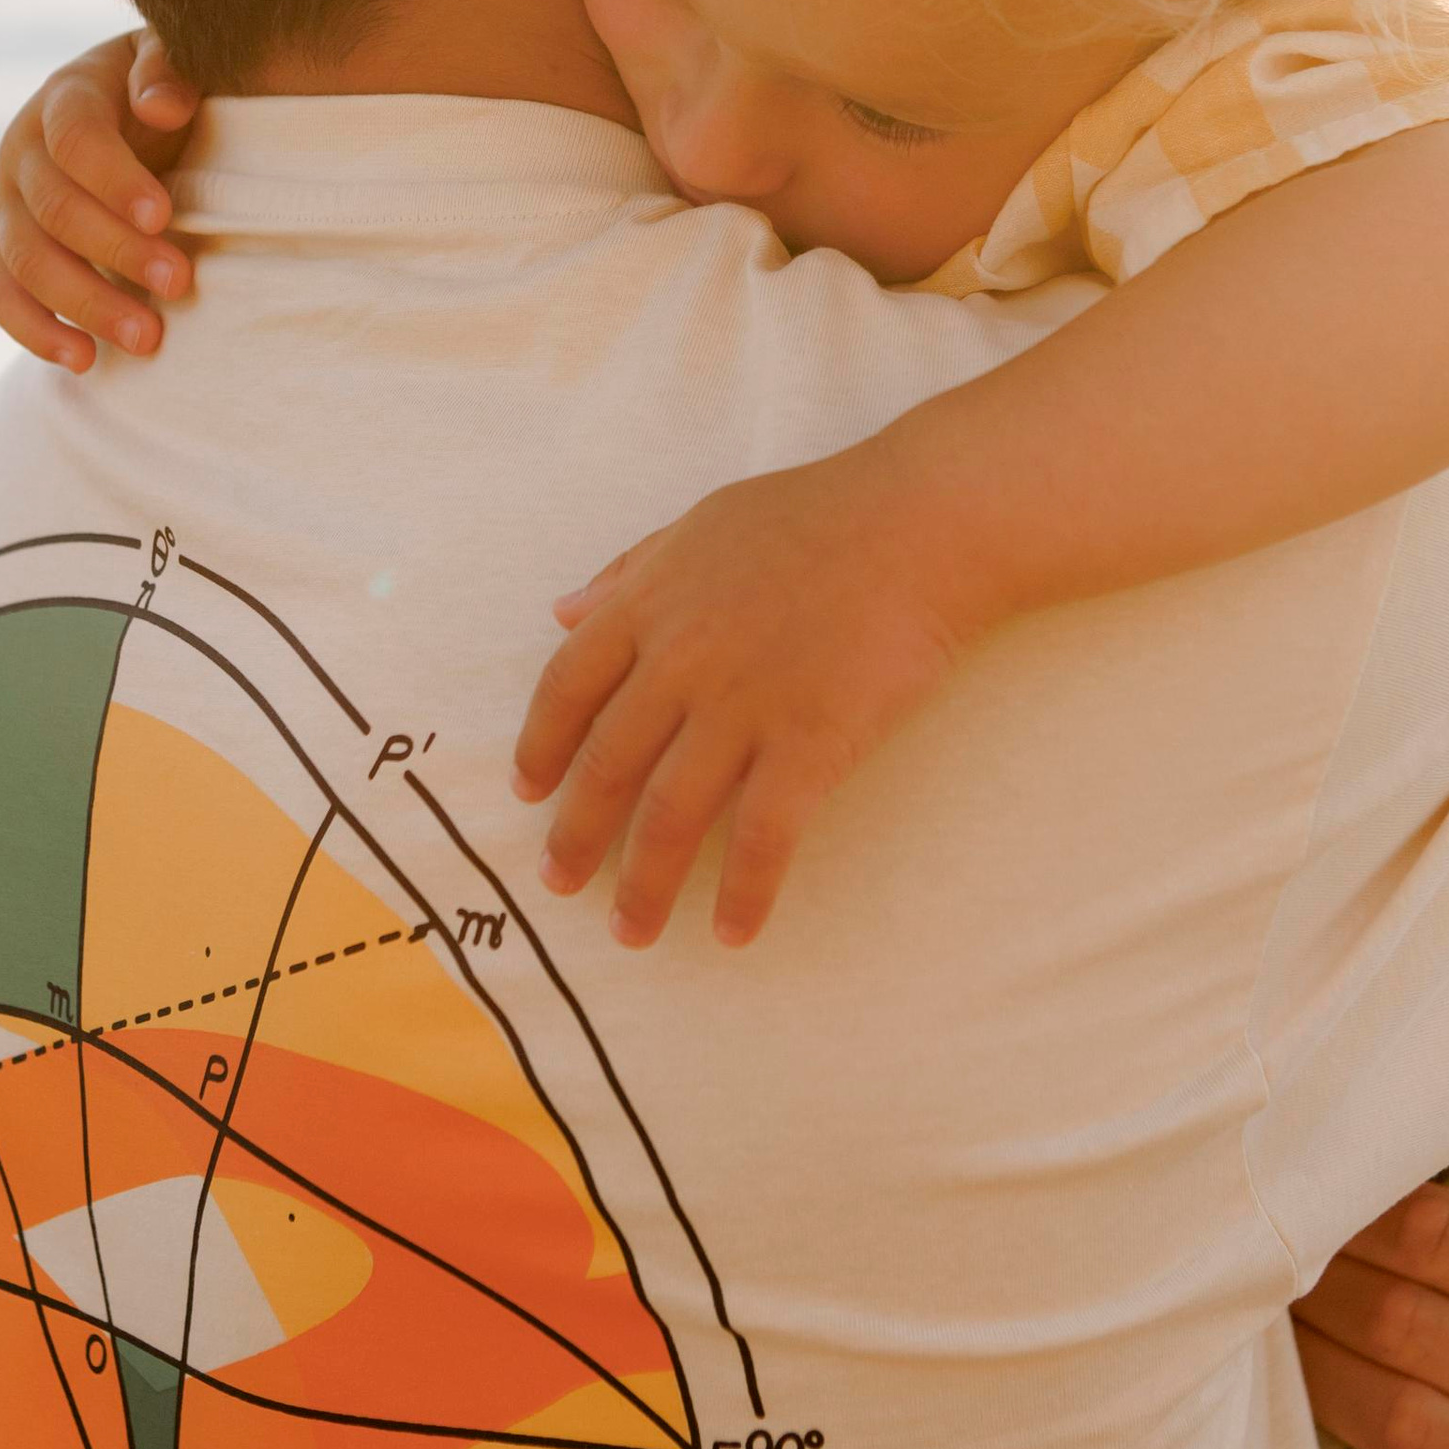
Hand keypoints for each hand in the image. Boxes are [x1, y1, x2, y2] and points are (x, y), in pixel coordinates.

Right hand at [0, 31, 202, 371]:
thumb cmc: (164, 89)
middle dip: (116, 251)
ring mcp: (6, 203)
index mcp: (67, 97)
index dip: (114, 179)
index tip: (163, 216)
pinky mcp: (3, 251)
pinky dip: (36, 333)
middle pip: (54, 208)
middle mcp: (23, 150)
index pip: (76, 138)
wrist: (126, 111)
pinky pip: (3, 298)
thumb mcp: (171, 63)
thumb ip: (168, 71)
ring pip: (27, 261)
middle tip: (179, 283)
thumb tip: (161, 106)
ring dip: (86, 303)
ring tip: (148, 338)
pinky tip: (84, 360)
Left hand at [512, 452, 983, 948]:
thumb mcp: (702, 523)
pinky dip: (742, 892)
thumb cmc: (819, 515)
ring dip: (644, 884)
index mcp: (649, 603)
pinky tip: (732, 932)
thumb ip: (629, 569)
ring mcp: (744, 705)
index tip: (528, 790)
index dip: (540, 746)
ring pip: (671, 815)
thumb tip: (562, 610)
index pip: (566, 687)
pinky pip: (763, 836)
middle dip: (576, 835)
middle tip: (560, 882)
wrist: (921, 524)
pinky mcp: (810, 742)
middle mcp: (682, 660)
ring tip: (632, 933)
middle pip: (607, 765)